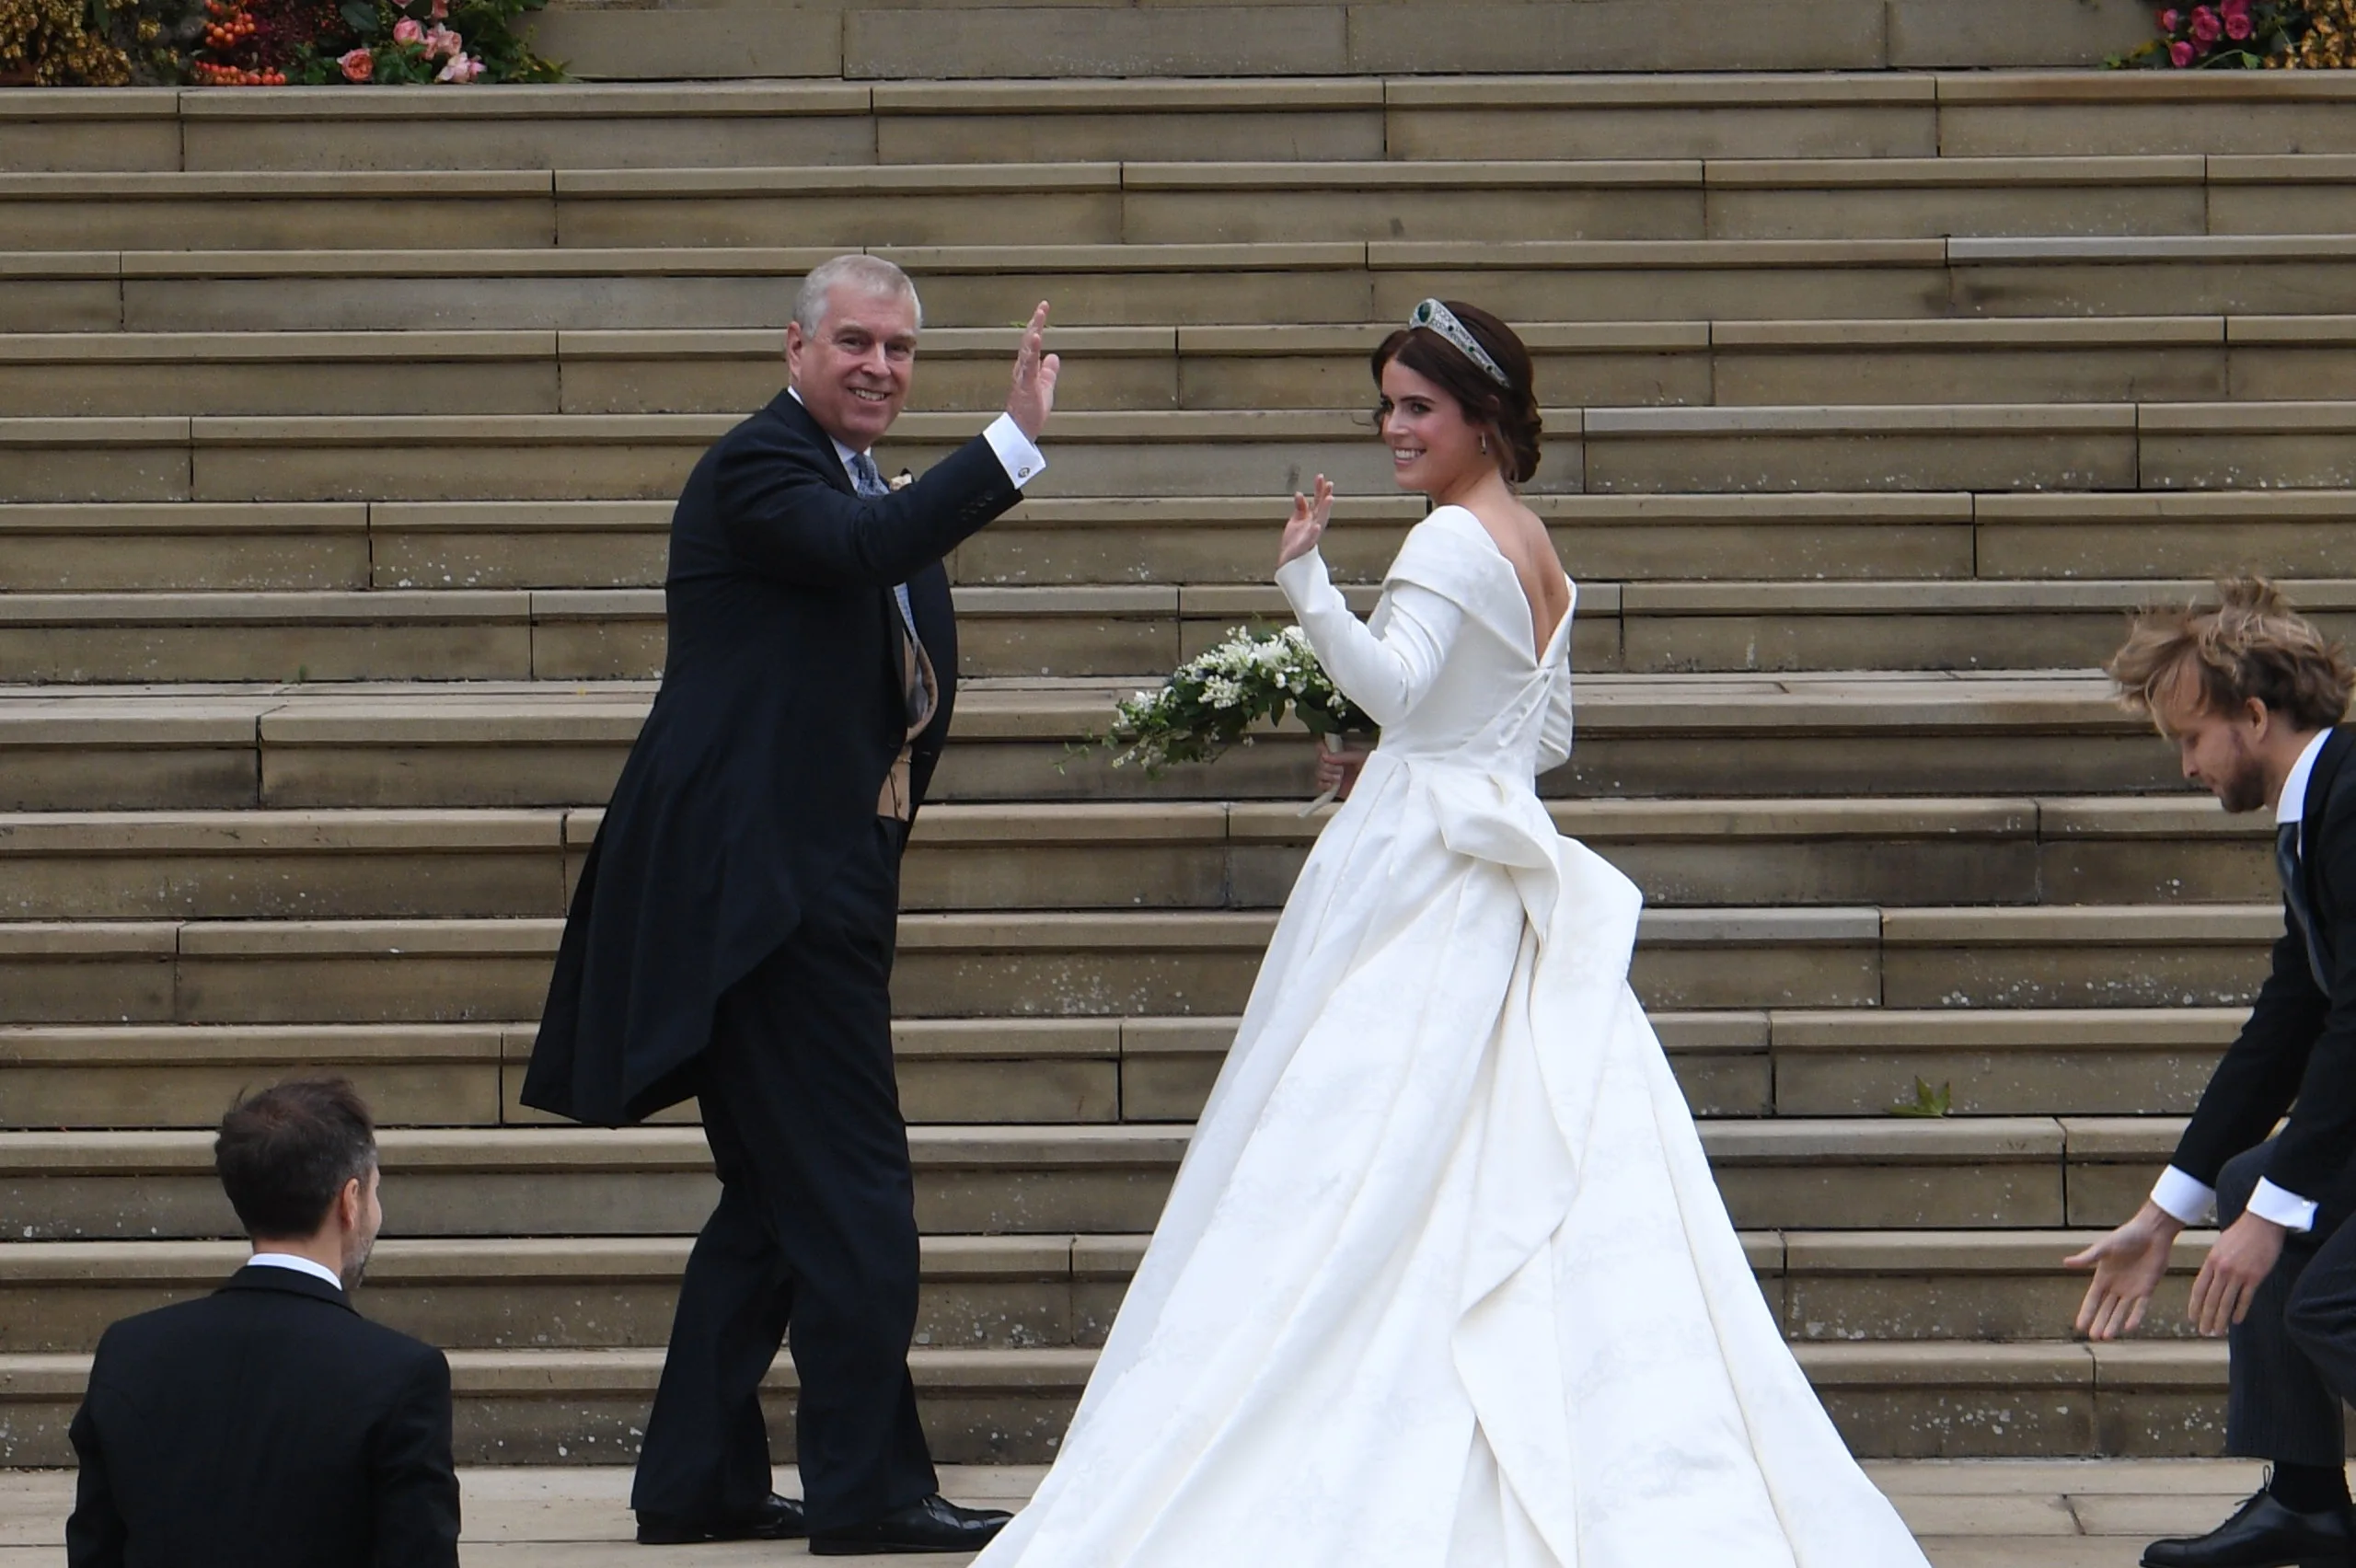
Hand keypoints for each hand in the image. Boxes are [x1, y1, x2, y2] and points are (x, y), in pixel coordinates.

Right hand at [1006, 300, 1058, 440]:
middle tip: (1043, 306)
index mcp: (1027, 368)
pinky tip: (1036, 337)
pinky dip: (1033, 351)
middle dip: (1035, 322)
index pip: (1032, 342)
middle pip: (1028, 341)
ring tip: (1039, 315)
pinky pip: (1029, 366)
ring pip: (1027, 350)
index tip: (1043, 308)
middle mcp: (1022, 369)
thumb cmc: (1031, 411)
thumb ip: (1049, 371)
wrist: (1021, 431)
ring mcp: (1023, 376)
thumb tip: (1054, 356)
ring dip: (1034, 331)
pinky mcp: (1026, 386)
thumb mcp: (1045, 387)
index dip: (1037, 325)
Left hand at [1279, 474, 1332, 568]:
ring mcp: (1311, 535)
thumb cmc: (1294, 542)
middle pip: (1321, 508)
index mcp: (1311, 518)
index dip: (1319, 489)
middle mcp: (1314, 525)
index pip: (1317, 501)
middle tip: (1328, 484)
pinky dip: (1314, 532)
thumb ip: (1300, 508)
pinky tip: (1316, 525)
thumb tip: (1299, 493)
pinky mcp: (1305, 546)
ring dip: (1325, 510)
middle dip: (1324, 496)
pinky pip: (1311, 538)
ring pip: (1320, 520)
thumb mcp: (1295, 521)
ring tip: (1329, 498)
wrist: (1289, 561)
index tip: (1321, 477)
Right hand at [1315, 741, 1370, 801]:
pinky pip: (1321, 785)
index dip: (1322, 749)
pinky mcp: (1334, 788)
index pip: (1324, 747)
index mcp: (1341, 752)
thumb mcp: (1359, 757)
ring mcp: (1334, 776)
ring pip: (1319, 773)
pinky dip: (1325, 785)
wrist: (1379, 785)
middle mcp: (1336, 763)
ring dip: (1327, 775)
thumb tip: (1325, 756)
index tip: (1326, 754)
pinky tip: (1335, 785)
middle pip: (1320, 761)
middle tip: (1340, 770)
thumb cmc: (1373, 766)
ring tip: (1340, 778)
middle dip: (1327, 766)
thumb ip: (1342, 756)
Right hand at [2064, 1201, 2183, 1340]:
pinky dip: (2135, 1316)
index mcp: (2103, 1277)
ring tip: (2106, 1338)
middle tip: (2093, 1338)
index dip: (2086, 1312)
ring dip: (2114, 1324)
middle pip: (2105, 1309)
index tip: (2079, 1326)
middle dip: (2099, 1323)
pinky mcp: (2147, 1288)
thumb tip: (2065, 1263)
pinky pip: (2140, 1306)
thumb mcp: (2104, 1247)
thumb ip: (2087, 1258)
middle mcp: (2116, 1286)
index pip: (2092, 1299)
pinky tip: (2129, 1327)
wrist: (2151, 1233)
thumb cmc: (2126, 1236)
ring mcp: (2131, 1289)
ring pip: (2120, 1311)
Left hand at [2188, 1211, 2287, 1336]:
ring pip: (2226, 1302)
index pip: (2199, 1289)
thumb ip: (2213, 1265)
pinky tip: (2236, 1321)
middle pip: (2211, 1299)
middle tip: (2204, 1331)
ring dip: (2221, 1319)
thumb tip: (2210, 1282)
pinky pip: (2245, 1299)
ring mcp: (2238, 1274)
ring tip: (2217, 1331)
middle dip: (2206, 1318)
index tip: (2193, 1318)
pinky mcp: (2255, 1277)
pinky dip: (2239, 1311)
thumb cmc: (2240, 1234)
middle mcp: (2222, 1269)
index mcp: (2211, 1262)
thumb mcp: (2219, 1247)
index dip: (2195, 1306)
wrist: (2261, 1224)